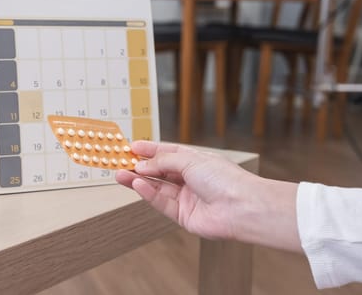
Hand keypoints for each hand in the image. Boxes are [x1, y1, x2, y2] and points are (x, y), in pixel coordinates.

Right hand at [117, 141, 254, 239]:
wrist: (241, 207)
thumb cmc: (225, 179)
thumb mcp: (190, 160)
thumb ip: (163, 162)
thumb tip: (142, 164)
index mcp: (196, 162)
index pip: (168, 153)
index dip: (150, 150)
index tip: (132, 147)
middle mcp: (191, 179)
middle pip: (159, 171)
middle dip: (139, 166)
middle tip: (120, 162)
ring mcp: (187, 198)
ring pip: (157, 187)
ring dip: (138, 180)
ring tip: (119, 174)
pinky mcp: (183, 216)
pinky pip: (161, 203)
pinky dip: (148, 194)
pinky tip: (136, 184)